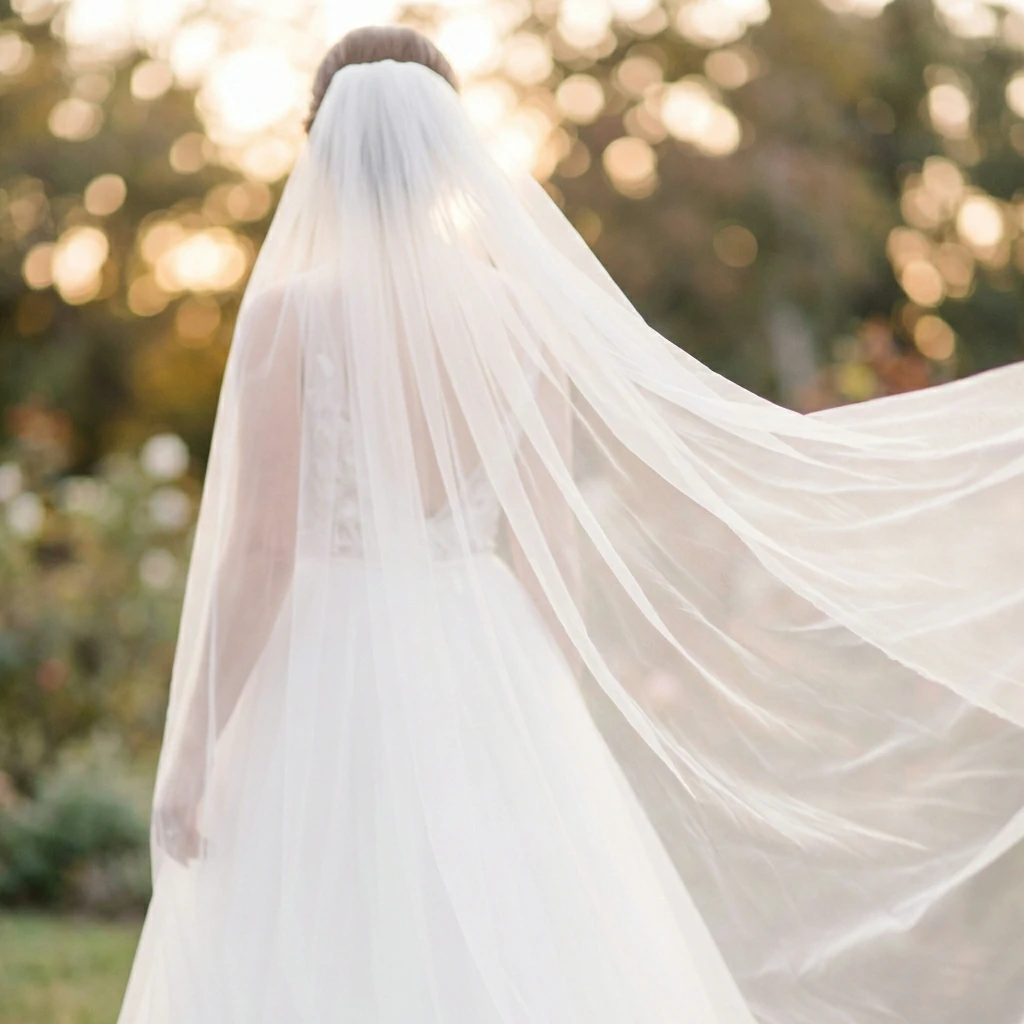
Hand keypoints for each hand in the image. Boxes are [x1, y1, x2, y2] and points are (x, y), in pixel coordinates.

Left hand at [154, 745, 205, 864]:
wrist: (193, 742)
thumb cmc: (192, 758)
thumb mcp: (180, 781)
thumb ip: (179, 796)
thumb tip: (187, 807)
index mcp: (160, 802)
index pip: (159, 833)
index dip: (169, 848)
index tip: (179, 858)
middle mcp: (164, 806)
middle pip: (168, 839)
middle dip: (178, 853)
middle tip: (190, 864)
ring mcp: (175, 804)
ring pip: (180, 837)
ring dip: (191, 849)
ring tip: (203, 856)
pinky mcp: (189, 801)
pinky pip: (192, 828)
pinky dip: (199, 839)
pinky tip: (209, 843)